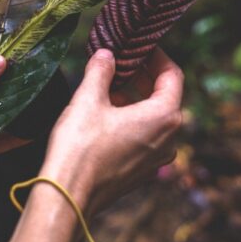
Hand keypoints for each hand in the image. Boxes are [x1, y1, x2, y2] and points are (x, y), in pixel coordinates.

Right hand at [40, 47, 183, 215]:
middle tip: (122, 61)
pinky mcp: (142, 171)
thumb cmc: (80, 147)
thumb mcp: (88, 99)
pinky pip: (145, 136)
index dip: (156, 56)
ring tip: (109, 85)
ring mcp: (157, 158)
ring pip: (154, 117)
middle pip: (165, 96)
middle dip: (144, 76)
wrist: (67, 196)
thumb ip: (101, 70)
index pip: (173, 75)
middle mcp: (169, 138)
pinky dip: (132, 119)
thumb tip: (106, 54)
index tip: (139, 46)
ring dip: (135, 97)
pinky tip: (106, 112)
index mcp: (164, 116)